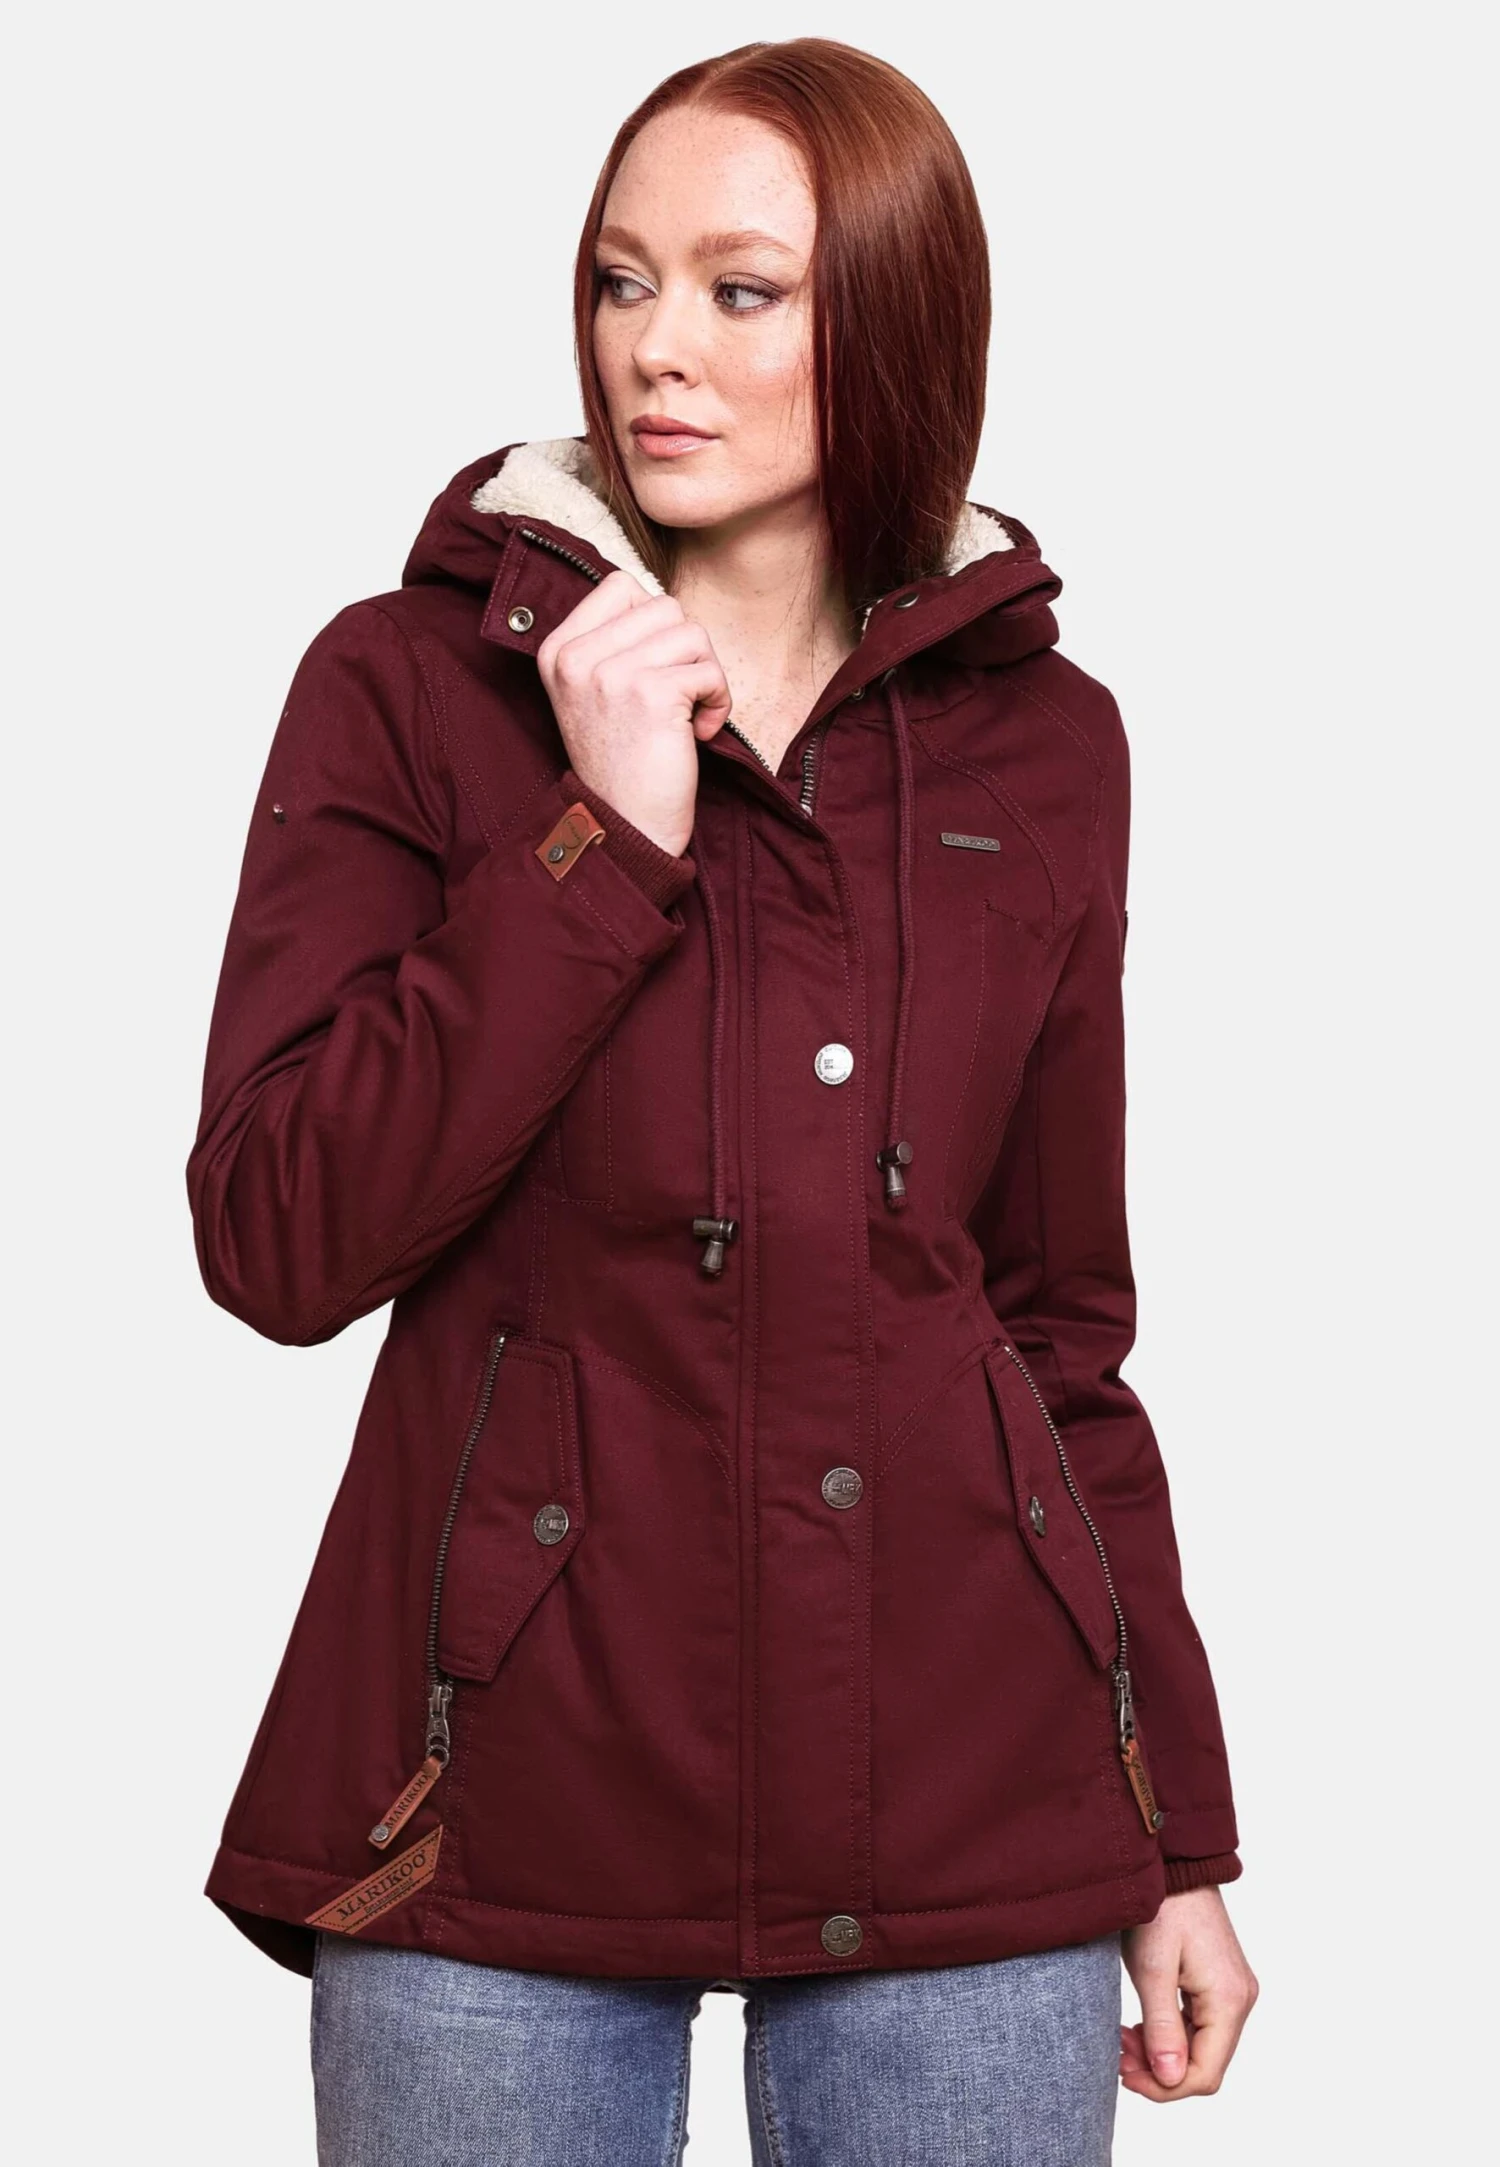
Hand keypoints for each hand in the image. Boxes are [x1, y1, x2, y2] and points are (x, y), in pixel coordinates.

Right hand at [536, 569, 732, 858]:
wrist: (623, 828)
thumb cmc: (622, 762)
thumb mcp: (592, 694)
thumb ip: (611, 642)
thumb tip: (656, 599)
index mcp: (556, 650)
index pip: (621, 585)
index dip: (654, 623)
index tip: (652, 669)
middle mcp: (575, 657)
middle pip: (664, 605)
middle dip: (686, 650)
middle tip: (677, 697)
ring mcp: (609, 672)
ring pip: (692, 632)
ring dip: (705, 675)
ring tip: (687, 714)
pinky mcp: (649, 693)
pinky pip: (709, 670)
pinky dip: (718, 703)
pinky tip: (698, 734)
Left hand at [1120, 1886, 1257, 2100]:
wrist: (1175, 1862)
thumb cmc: (1160, 1907)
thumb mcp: (1152, 1968)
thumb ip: (1162, 2027)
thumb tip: (1170, 2080)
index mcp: (1228, 2000)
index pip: (1205, 2075)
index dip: (1164, 2087)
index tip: (1124, 2074)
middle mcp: (1239, 2000)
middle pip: (1204, 2065)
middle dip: (1159, 2071)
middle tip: (1118, 2054)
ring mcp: (1232, 1991)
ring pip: (1200, 2048)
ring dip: (1161, 2053)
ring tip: (1123, 2038)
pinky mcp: (1219, 1982)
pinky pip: (1199, 2026)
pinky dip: (1170, 2033)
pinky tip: (1140, 2025)